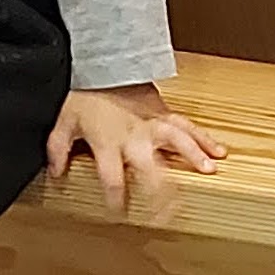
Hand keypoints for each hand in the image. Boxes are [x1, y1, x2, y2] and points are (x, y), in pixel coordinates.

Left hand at [46, 80, 222, 213]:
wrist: (99, 61)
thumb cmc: (83, 92)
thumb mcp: (63, 121)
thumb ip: (58, 148)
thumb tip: (56, 172)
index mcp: (108, 143)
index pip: (112, 179)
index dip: (116, 199)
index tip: (118, 213)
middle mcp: (134, 136)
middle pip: (152, 168)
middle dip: (162, 192)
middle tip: (172, 213)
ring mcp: (152, 124)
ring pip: (178, 141)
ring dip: (194, 156)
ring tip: (210, 171)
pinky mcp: (163, 112)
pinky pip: (186, 125)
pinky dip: (204, 137)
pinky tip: (218, 150)